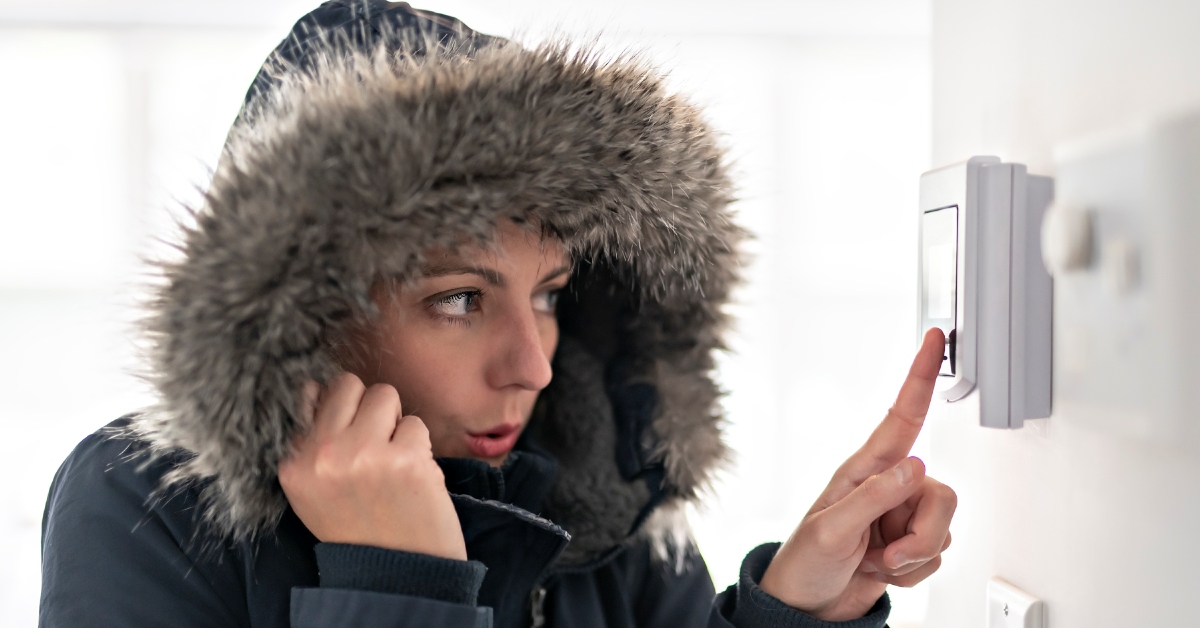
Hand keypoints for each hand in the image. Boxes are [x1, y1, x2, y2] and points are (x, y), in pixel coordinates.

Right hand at [278, 373, 466, 559]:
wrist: (397, 574)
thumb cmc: (358, 528)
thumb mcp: (311, 491)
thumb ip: (311, 444)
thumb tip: (318, 388)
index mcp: (293, 464)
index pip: (307, 394)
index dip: (335, 404)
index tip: (347, 425)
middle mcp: (323, 455)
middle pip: (348, 384)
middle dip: (367, 406)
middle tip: (375, 441)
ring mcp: (365, 455)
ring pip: (385, 395)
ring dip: (395, 423)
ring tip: (393, 461)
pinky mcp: (406, 460)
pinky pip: (416, 424)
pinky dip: (420, 448)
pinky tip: (412, 479)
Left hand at [758, 328, 956, 620]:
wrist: (808, 607)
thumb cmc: (805, 562)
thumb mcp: (831, 530)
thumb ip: (874, 498)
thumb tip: (915, 466)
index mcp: (865, 470)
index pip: (902, 416)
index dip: (920, 376)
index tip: (934, 339)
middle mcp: (888, 488)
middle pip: (941, 493)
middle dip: (923, 535)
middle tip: (889, 555)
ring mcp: (900, 517)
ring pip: (944, 528)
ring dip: (914, 557)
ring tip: (877, 562)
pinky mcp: (910, 546)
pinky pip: (937, 556)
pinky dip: (913, 573)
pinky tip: (883, 571)